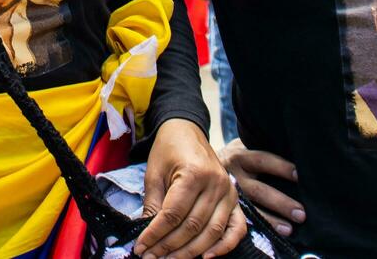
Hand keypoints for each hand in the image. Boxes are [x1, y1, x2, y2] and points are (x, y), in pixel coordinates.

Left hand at [136, 119, 244, 257]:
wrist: (187, 130)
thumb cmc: (168, 150)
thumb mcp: (154, 173)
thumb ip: (152, 204)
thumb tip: (147, 235)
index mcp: (193, 174)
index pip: (173, 214)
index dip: (155, 235)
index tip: (141, 248)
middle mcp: (215, 184)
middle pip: (192, 227)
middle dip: (169, 247)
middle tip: (150, 258)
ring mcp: (228, 193)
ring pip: (211, 232)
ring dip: (190, 251)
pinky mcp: (235, 199)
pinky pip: (236, 229)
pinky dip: (224, 246)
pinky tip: (206, 257)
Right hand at [218, 139, 303, 237]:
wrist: (200, 165)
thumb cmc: (235, 157)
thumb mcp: (242, 147)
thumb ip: (259, 150)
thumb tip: (292, 153)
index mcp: (240, 156)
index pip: (263, 160)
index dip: (281, 167)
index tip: (299, 175)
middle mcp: (233, 175)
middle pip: (258, 190)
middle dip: (280, 202)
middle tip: (301, 213)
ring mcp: (227, 194)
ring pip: (250, 209)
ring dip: (271, 220)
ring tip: (289, 229)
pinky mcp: (224, 208)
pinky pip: (240, 220)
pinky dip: (256, 229)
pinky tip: (270, 236)